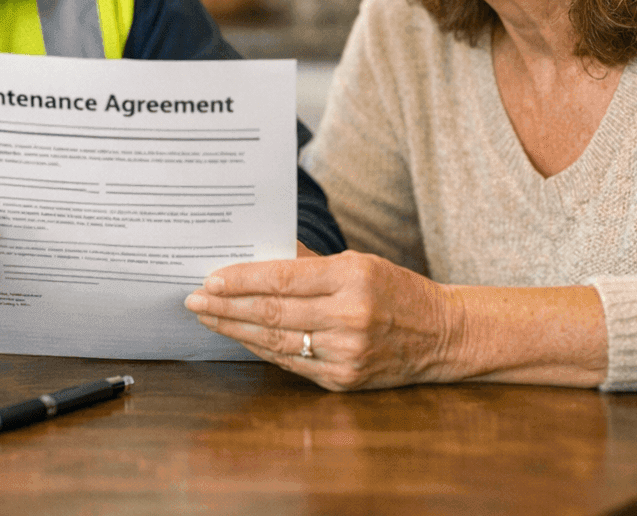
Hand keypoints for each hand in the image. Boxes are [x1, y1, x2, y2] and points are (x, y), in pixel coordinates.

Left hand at [184, 251, 459, 390]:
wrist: (443, 335)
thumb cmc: (396, 290)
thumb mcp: (359, 261)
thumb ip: (307, 262)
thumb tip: (256, 255)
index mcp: (352, 278)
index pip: (282, 278)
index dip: (240, 280)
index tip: (209, 278)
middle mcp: (349, 317)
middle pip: (272, 312)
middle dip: (225, 306)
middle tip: (193, 299)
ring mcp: (346, 353)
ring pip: (275, 341)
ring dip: (234, 330)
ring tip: (207, 318)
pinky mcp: (343, 380)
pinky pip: (290, 363)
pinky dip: (260, 349)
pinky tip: (239, 336)